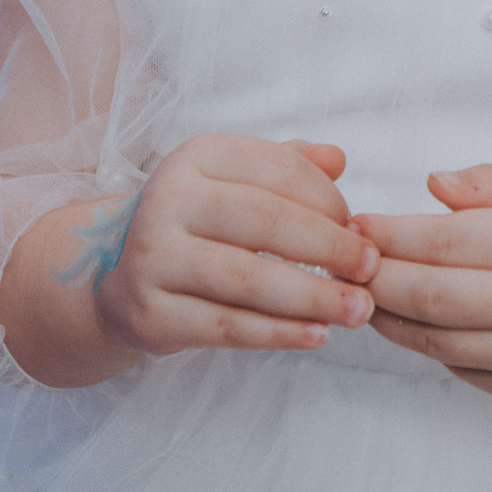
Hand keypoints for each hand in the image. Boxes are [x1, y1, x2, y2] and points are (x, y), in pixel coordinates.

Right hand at [92, 136, 381, 357]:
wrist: (120, 278)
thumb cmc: (198, 226)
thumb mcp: (235, 183)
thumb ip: (288, 166)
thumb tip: (338, 158)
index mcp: (195, 157)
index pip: (277, 170)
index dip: (328, 199)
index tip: (361, 228)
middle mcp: (168, 199)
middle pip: (266, 221)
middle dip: (329, 247)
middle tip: (371, 269)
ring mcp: (152, 257)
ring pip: (248, 278)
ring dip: (312, 296)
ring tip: (357, 310)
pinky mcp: (149, 312)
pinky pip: (226, 326)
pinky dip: (278, 333)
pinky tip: (316, 334)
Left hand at [356, 165, 491, 410]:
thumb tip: (431, 185)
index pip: (447, 240)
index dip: (391, 234)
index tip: (355, 223)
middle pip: (432, 295)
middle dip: (375, 277)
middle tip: (341, 260)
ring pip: (437, 340)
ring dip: (388, 318)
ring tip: (359, 292)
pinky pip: (459, 369)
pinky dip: (423, 345)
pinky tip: (403, 321)